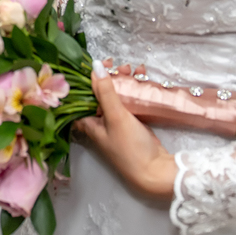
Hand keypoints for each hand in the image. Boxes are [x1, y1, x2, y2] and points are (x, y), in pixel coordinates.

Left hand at [75, 62, 176, 200]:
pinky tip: (143, 79)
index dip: (88, 78)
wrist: (155, 170)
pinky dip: (134, 90)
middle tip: (123, 66)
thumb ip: (105, 91)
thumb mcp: (116, 116)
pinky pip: (129, 101)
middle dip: (111, 76)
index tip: (101, 64)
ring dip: (124, 81)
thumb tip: (94, 65)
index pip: (81, 95)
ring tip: (135, 70)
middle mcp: (99, 121)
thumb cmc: (129, 147)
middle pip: (100, 92)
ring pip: (116, 95)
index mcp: (88, 122)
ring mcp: (116, 122)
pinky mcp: (131, 123)